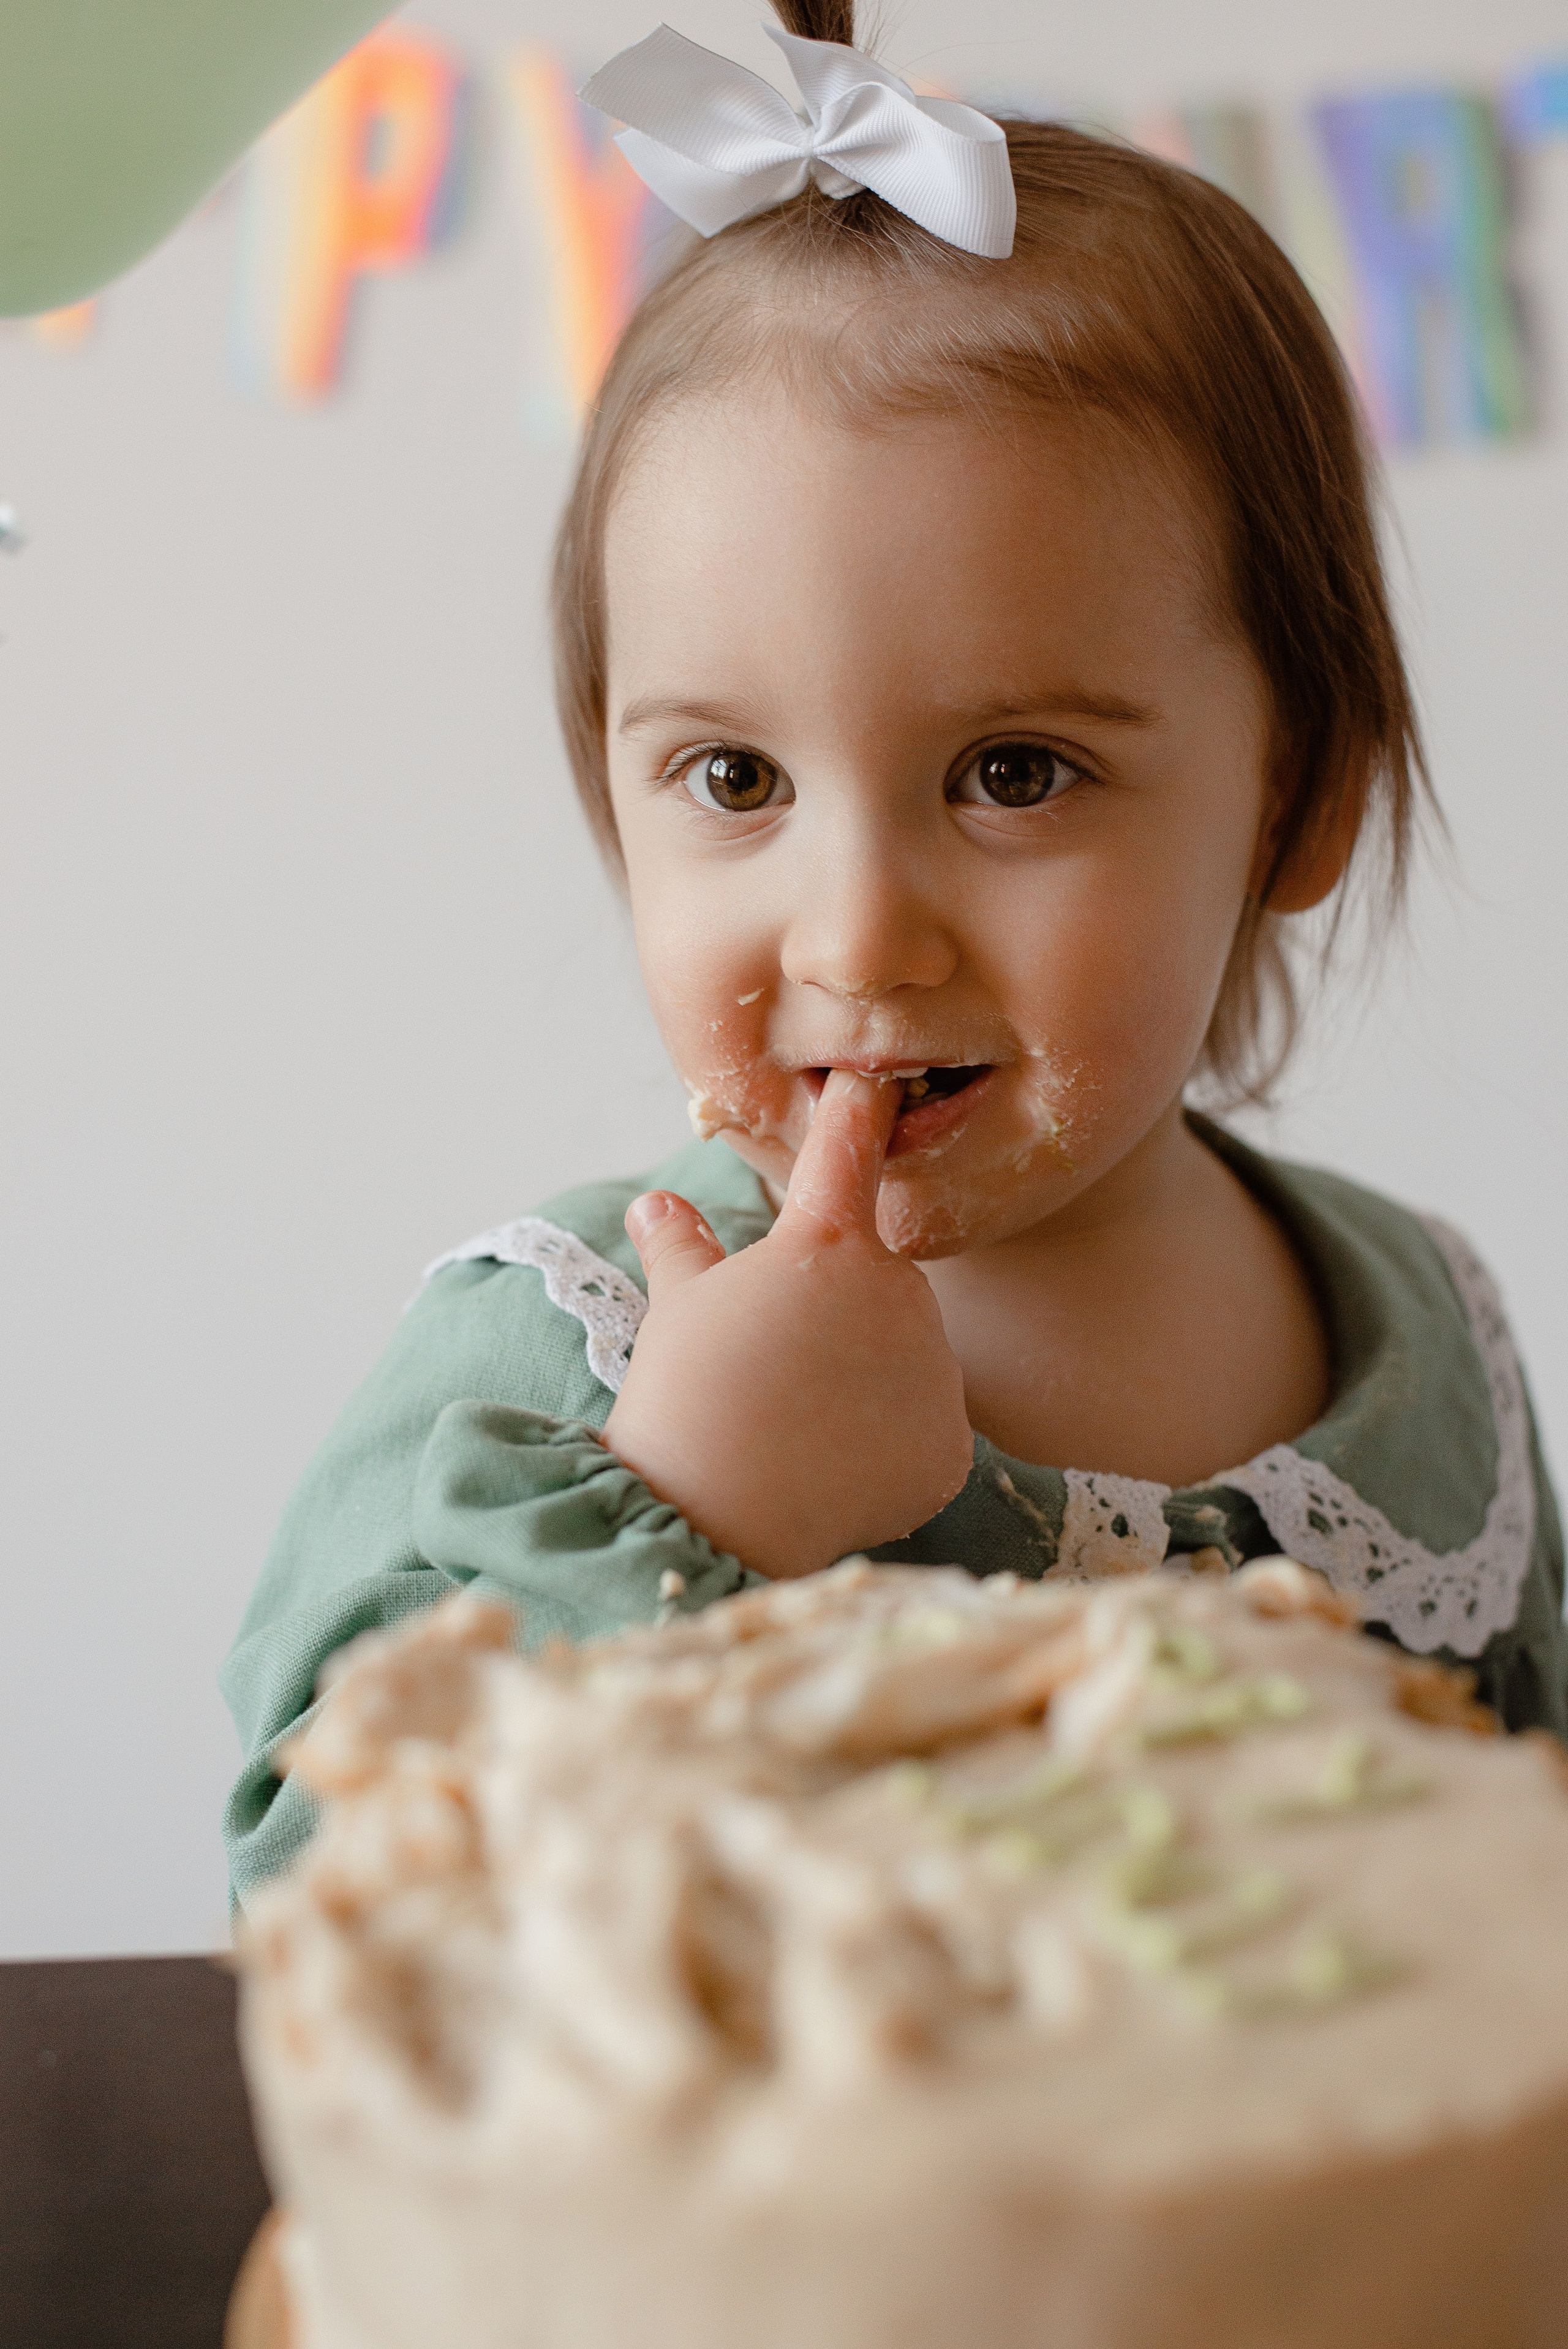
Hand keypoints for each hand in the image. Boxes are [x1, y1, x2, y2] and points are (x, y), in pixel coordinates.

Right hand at [604, 1072, 972, 1578]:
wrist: (715, 1514)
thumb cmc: (687, 1396)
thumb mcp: (678, 1308)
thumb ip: (682, 1248)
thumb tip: (657, 1205)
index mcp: (828, 1244)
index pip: (848, 1151)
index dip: (857, 1111)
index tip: (873, 1083)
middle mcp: (898, 1293)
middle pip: (879, 1283)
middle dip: (840, 1311)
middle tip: (776, 1363)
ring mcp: (933, 1372)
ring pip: (906, 1359)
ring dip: (867, 1379)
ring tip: (798, 1423)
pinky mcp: (949, 1446)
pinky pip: (923, 1433)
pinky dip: (888, 1448)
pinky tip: (834, 1466)